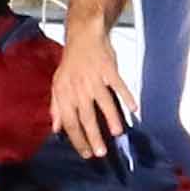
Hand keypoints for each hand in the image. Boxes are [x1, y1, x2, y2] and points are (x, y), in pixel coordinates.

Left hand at [49, 30, 131, 157]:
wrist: (82, 37)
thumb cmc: (70, 64)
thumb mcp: (57, 85)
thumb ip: (56, 108)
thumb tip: (56, 129)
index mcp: (64, 94)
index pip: (69, 122)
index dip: (77, 139)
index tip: (86, 153)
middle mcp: (78, 88)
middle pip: (86, 117)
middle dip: (93, 136)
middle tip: (101, 152)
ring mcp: (93, 78)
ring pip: (103, 102)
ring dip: (111, 118)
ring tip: (117, 133)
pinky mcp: (108, 69)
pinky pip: (118, 85)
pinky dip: (126, 96)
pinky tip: (133, 108)